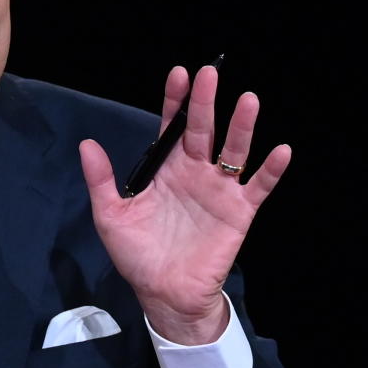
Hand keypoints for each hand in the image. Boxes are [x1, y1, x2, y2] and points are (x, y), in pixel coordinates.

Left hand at [78, 64, 289, 344]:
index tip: (179, 74)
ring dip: (242, 127)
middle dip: (206, 102)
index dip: (176, 101)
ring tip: (248, 100)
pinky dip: (271, 170)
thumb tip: (86, 144)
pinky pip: (258, 187)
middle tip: (210, 73)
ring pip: (234, 151)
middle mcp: (195, 172)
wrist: (163, 295)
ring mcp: (219, 190)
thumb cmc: (138, 255)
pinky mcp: (238, 212)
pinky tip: (281, 151)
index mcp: (166, 170)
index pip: (172, 127)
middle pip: (203, 130)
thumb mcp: (111, 216)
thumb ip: (101, 180)